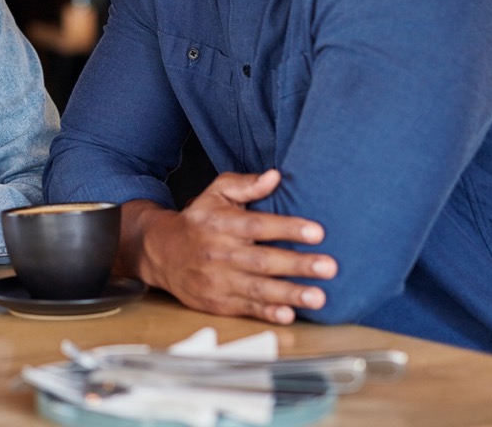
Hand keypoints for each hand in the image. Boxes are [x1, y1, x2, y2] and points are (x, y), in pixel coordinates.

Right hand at [121, 169, 336, 324]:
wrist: (161, 252)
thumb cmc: (198, 221)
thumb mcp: (215, 194)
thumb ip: (245, 185)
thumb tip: (275, 176)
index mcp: (222, 224)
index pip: (258, 226)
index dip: (288, 228)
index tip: (317, 232)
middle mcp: (220, 252)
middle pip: (263, 260)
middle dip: (297, 265)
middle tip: (329, 266)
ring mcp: (219, 280)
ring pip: (258, 288)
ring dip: (290, 293)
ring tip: (318, 297)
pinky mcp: (218, 302)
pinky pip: (247, 308)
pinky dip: (267, 313)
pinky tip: (289, 315)